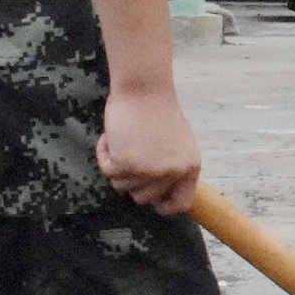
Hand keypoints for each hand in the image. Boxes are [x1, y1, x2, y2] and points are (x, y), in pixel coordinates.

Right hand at [97, 89, 201, 212]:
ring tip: (124, 138)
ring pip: (121, 186)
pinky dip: (104, 154)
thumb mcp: (177, 143)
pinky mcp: (126, 164)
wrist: (144, 88)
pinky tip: (111, 136)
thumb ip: (171, 167)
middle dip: (132, 179)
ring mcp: (149, 171)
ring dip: (117, 164)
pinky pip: (107, 171)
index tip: (155, 204)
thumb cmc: (157, 110)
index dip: (164, 206)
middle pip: (143, 198)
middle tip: (131, 152)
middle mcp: (172, 172)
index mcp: (190, 167)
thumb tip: (158, 196)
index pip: (181, 203)